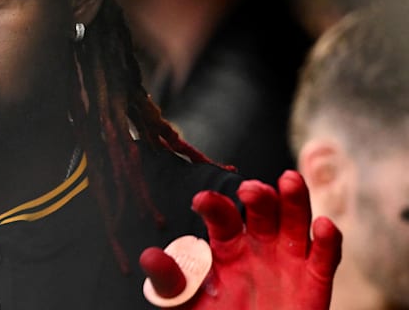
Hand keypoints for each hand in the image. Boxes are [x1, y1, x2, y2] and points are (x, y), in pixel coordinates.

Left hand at [141, 171, 341, 308]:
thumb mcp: (187, 302)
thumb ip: (171, 281)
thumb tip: (149, 256)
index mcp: (227, 243)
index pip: (222, 216)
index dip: (213, 205)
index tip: (201, 200)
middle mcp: (259, 244)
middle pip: (263, 210)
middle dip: (258, 195)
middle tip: (249, 189)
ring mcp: (289, 259)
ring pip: (296, 221)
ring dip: (295, 200)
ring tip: (289, 180)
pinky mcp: (314, 280)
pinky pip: (324, 257)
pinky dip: (328, 240)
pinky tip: (324, 226)